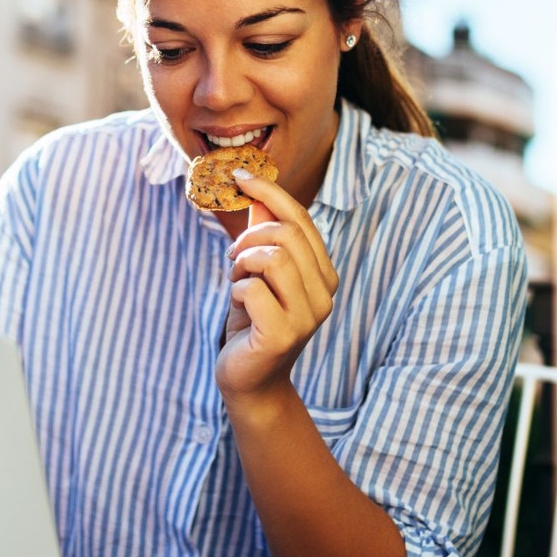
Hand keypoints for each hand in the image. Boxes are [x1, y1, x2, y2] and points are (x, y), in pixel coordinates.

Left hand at [215, 170, 339, 404]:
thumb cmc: (252, 323)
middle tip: (232, 258)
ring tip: (237, 282)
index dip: (269, 192)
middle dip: (249, 237)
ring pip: (272, 258)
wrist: (249, 380)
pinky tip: (239, 307)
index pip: (300, 219)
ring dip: (242, 264)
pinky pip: (252, 289)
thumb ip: (262, 235)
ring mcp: (308, 316)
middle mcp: (324, 294)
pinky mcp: (284, 334)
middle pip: (286, 234)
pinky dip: (235, 290)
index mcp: (324, 273)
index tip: (239, 175)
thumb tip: (257, 193)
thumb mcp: (256, 272)